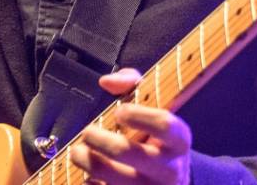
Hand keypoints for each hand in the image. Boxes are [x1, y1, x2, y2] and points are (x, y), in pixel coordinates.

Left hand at [68, 68, 191, 184]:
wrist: (173, 183)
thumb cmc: (156, 138)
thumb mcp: (154, 108)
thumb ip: (132, 84)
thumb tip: (106, 82)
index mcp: (179, 140)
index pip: (163, 124)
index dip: (138, 115)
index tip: (119, 112)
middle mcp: (170, 169)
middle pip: (126, 151)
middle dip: (98, 139)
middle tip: (87, 132)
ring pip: (110, 177)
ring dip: (86, 161)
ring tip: (77, 152)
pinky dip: (90, 183)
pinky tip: (90, 176)